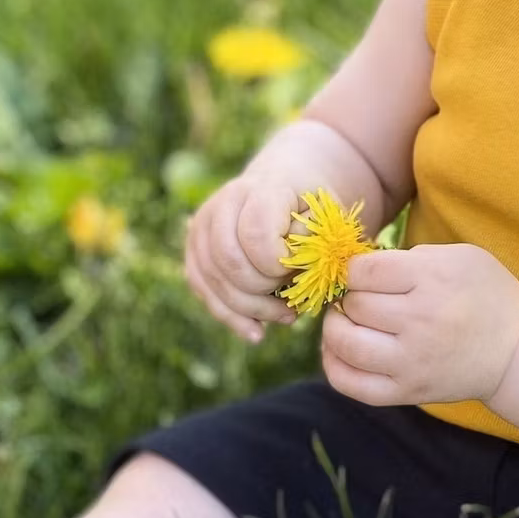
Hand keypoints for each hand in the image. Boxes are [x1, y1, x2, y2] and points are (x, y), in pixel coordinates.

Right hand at [184, 170, 308, 341]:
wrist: (283, 185)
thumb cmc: (309, 205)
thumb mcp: (325, 214)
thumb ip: (314, 239)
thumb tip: (293, 268)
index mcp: (256, 190)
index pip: (255, 236)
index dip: (278, 264)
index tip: (298, 270)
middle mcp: (220, 206)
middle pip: (229, 263)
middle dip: (264, 291)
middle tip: (293, 299)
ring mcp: (201, 230)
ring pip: (214, 283)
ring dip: (252, 310)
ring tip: (285, 316)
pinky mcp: (193, 253)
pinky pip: (205, 293)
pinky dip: (232, 317)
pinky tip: (256, 332)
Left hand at [322, 244, 518, 406]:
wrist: (518, 351)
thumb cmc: (486, 295)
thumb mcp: (460, 257)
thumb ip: (410, 256)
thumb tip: (358, 269)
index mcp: (433, 280)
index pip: (364, 271)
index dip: (354, 270)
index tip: (365, 274)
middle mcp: (421, 321)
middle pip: (355, 305)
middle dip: (351, 297)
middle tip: (362, 298)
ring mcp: (412, 361)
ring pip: (346, 343)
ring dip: (335, 329)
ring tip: (345, 321)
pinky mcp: (408, 391)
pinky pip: (352, 384)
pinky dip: (334, 366)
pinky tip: (339, 351)